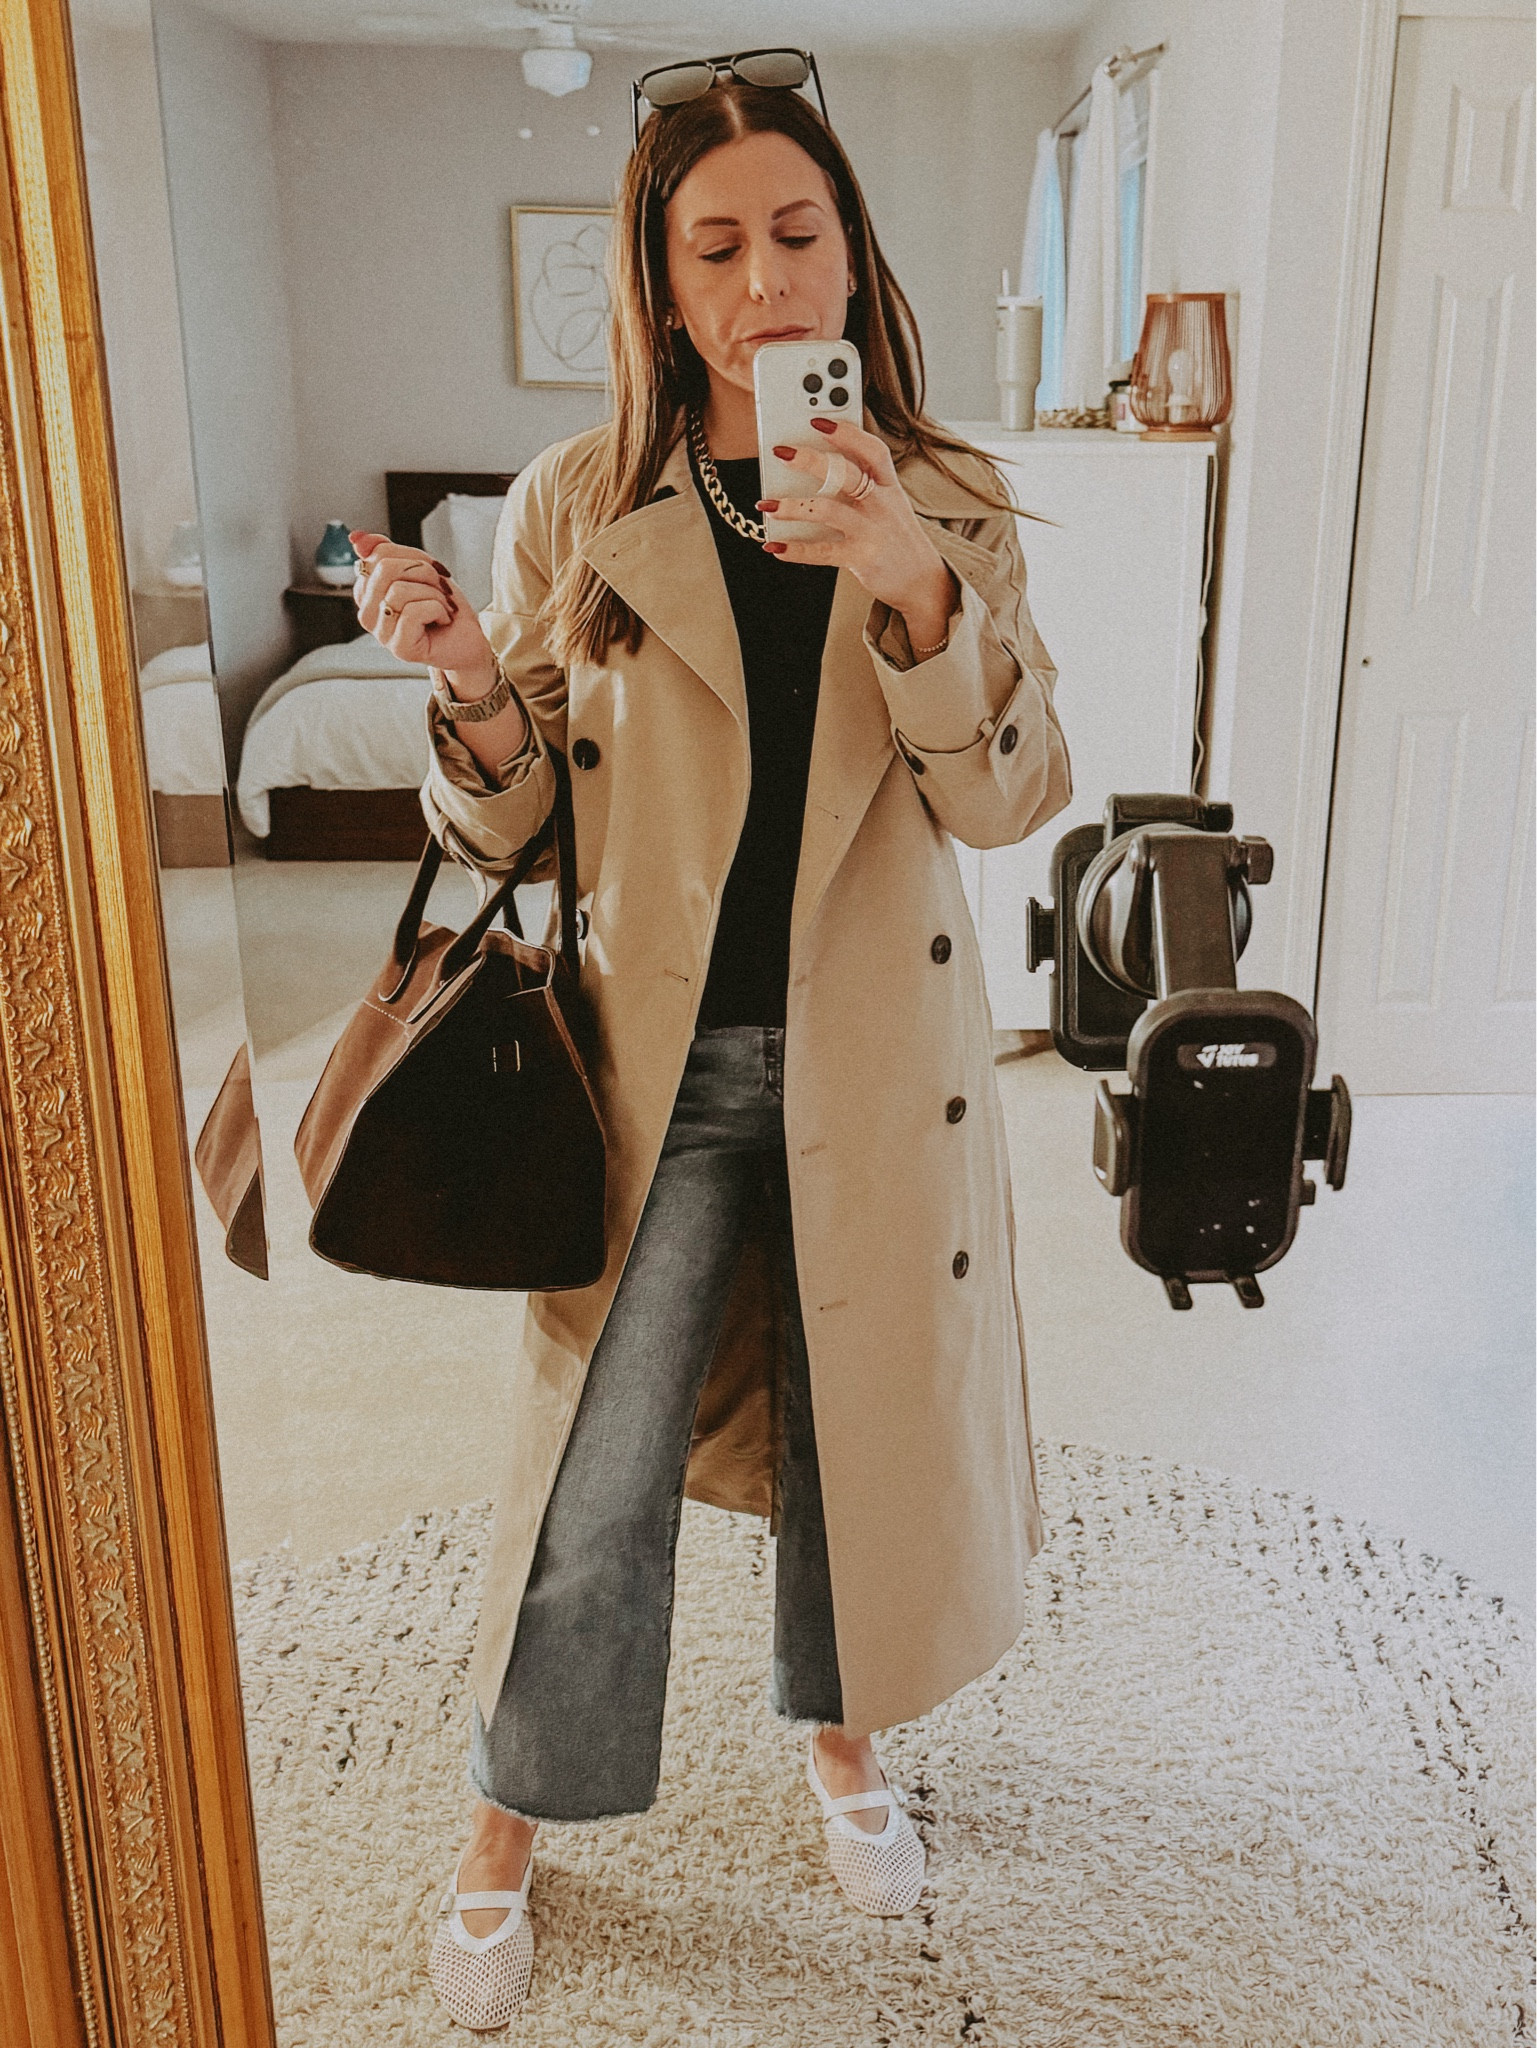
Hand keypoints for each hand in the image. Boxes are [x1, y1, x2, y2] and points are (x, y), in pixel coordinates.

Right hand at [350, 531, 496, 686]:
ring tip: (442, 608)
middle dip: (424, 573)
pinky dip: (439, 610)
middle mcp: (367, 614)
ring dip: (434, 594)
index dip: (414, 559)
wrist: (470, 637)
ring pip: (399, 590)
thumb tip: (356, 539)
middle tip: (439, 590)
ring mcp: (381, 633)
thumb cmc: (445, 604)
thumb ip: (387, 551)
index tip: (431, 575)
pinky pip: (413, 612)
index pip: (378, 555)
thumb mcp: (419, 568)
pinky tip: (443, 620)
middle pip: (385, 569)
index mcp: (368, 592)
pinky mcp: (399, 648)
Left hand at [756, 419, 959, 651]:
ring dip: (793, 507)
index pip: (872, 450)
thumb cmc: (896, 537)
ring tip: (767, 505)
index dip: (846, 433)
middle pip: (845, 474)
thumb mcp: (888, 504)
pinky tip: (774, 546)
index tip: (817, 421)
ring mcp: (871, 531)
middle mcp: (881, 504)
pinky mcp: (861, 558)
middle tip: (781, 452)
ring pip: (827, 510)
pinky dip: (796, 550)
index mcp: (888, 485)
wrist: (922, 580)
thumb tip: (815, 467)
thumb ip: (861, 485)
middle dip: (811, 461)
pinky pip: (823, 551)